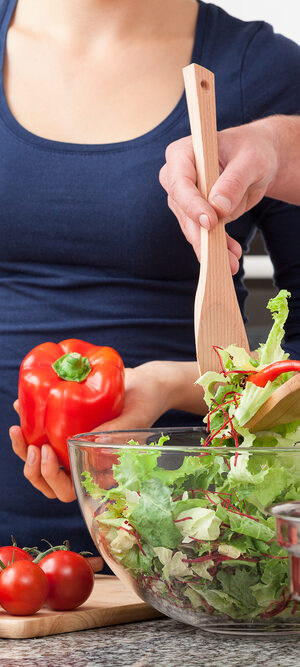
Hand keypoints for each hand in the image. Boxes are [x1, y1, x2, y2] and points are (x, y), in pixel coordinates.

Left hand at [9, 362, 178, 500]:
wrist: (144, 383)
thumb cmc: (144, 403)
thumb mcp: (134, 417)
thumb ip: (114, 431)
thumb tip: (92, 442)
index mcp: (98, 470)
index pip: (69, 489)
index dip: (53, 478)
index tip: (49, 453)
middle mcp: (81, 462)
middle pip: (49, 483)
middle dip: (34, 470)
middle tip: (31, 446)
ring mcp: (70, 447)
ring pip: (39, 463)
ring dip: (23, 451)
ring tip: (17, 430)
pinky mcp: (63, 427)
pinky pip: (39, 434)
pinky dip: (26, 424)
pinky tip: (20, 407)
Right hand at [159, 119, 278, 271]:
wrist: (257, 160)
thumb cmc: (252, 150)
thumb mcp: (251, 160)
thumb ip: (234, 181)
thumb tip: (218, 207)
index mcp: (182, 154)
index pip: (179, 182)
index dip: (192, 204)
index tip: (210, 222)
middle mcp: (177, 177)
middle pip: (182, 210)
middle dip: (200, 235)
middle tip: (216, 254)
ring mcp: (186, 198)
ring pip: (192, 228)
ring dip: (210, 247)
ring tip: (229, 262)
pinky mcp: (197, 214)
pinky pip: (204, 234)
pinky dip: (218, 246)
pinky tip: (231, 255)